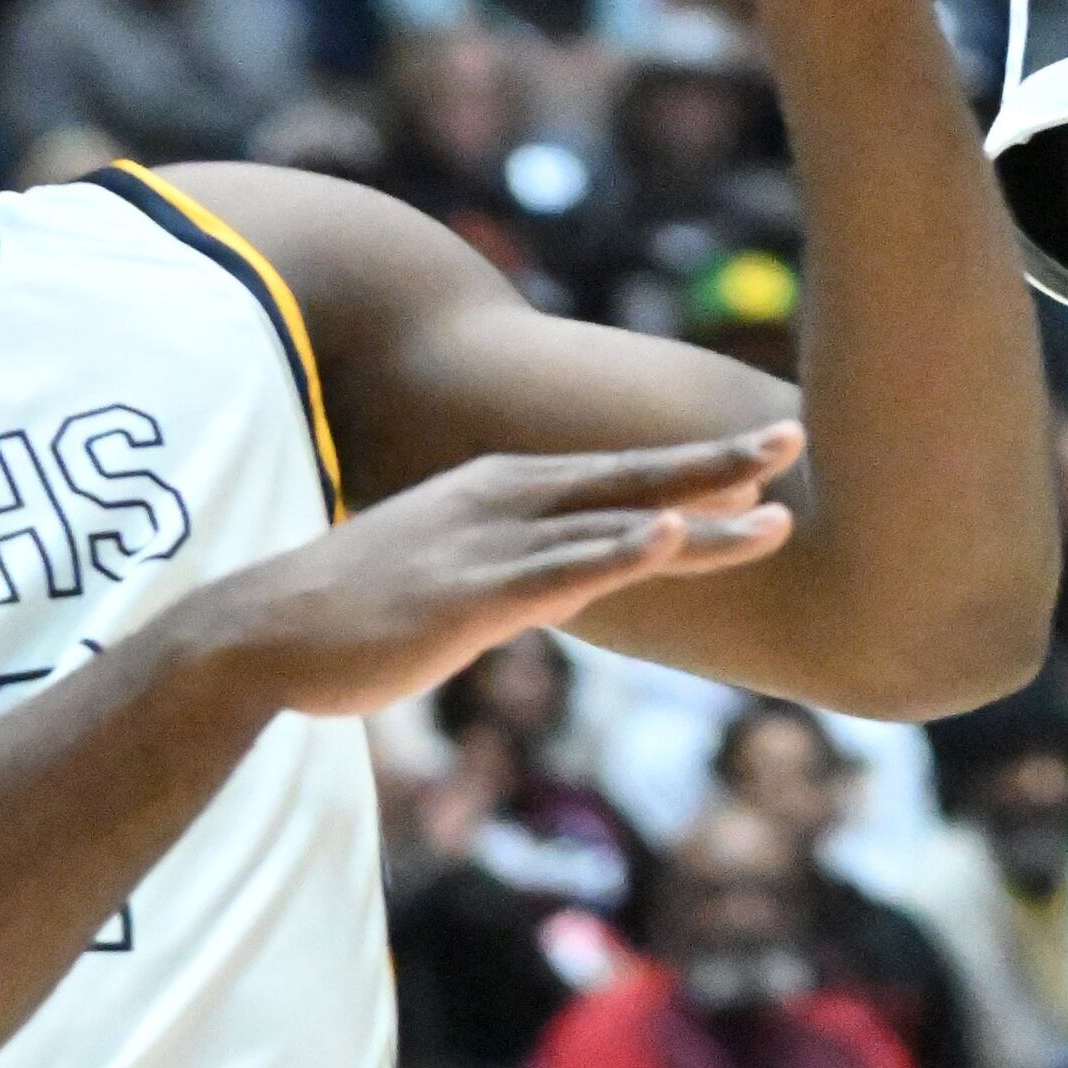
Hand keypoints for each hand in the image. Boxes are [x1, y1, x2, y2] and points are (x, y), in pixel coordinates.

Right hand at [199, 428, 800, 718]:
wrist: (268, 630)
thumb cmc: (366, 606)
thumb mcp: (464, 569)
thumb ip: (531, 566)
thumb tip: (589, 572)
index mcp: (509, 491)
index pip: (624, 477)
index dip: (700, 466)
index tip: (773, 451)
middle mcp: (507, 501)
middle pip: (634, 481)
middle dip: (720, 464)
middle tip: (799, 436)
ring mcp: (487, 545)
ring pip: (611, 526)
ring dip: (694, 515)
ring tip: (770, 504)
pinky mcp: (465, 595)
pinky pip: (554, 573)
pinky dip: (613, 554)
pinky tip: (662, 542)